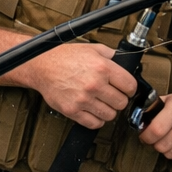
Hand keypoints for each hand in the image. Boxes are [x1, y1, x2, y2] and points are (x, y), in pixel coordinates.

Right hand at [11, 42, 139, 128]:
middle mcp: (94, 84)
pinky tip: (92, 111)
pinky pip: (94, 123)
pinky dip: (96, 120)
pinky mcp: (73, 110)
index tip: (125, 89)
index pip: (130, 86)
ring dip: (108, 110)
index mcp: (102, 67)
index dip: (129, 88)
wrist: (42, 65)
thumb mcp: (92, 49)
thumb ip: (111, 55)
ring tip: (100, 103)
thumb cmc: (65, 57)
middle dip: (118, 99)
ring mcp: (83, 99)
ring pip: (110, 115)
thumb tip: (126, 63)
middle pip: (121, 103)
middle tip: (111, 95)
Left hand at [138, 79, 171, 165]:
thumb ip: (153, 109)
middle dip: (155, 144)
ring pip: (171, 154)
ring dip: (166, 150)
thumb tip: (137, 121)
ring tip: (169, 140)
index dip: (146, 136)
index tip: (144, 136)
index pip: (156, 130)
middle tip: (157, 139)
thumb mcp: (169, 99)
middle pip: (163, 145)